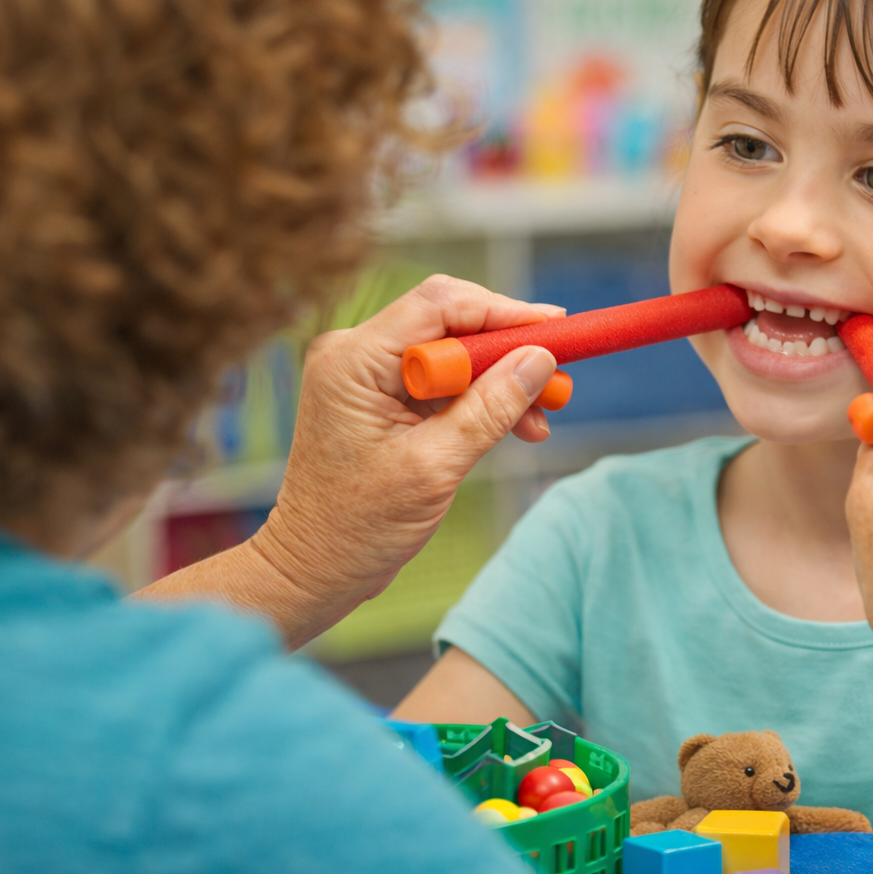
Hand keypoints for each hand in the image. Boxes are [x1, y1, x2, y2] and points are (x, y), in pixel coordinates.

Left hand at [243, 274, 559, 641]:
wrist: (314, 568)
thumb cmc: (358, 527)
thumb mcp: (436, 467)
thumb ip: (490, 408)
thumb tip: (542, 359)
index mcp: (353, 361)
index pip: (440, 305)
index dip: (504, 312)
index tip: (557, 329)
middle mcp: (354, 353)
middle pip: (449, 321)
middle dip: (508, 349)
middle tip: (558, 378)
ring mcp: (365, 374)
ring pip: (453, 351)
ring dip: (500, 379)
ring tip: (542, 417)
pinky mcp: (379, 396)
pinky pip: (442, 380)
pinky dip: (480, 398)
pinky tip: (516, 425)